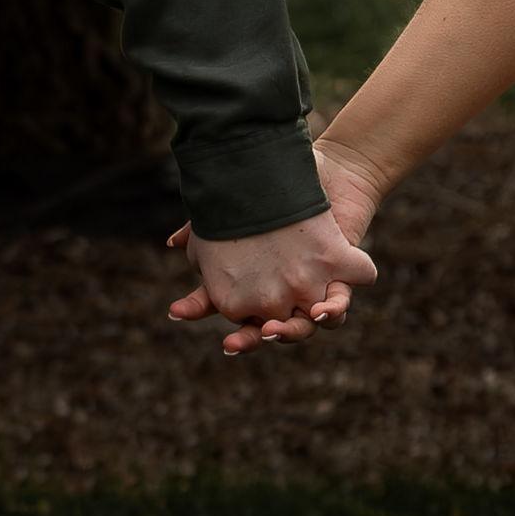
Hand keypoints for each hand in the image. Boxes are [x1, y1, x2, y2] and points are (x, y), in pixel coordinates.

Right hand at [164, 159, 381, 354]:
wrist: (326, 172)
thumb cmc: (277, 189)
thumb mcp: (240, 211)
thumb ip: (208, 228)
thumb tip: (172, 242)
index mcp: (253, 282)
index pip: (223, 303)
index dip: (200, 310)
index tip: (178, 311)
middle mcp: (283, 294)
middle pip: (262, 329)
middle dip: (246, 339)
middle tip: (230, 343)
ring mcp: (312, 292)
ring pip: (300, 329)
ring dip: (289, 334)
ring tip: (273, 330)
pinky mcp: (341, 281)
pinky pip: (336, 309)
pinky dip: (330, 312)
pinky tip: (319, 310)